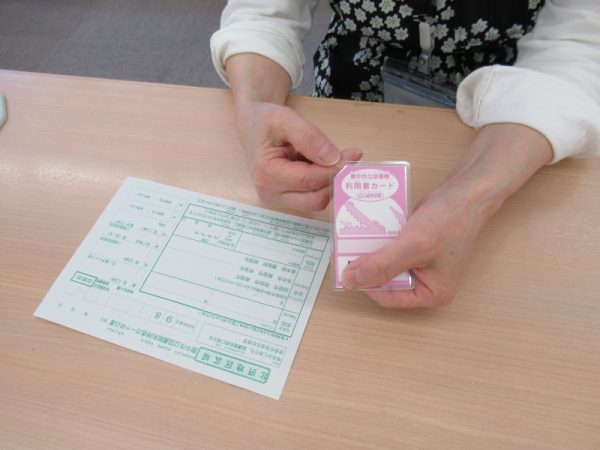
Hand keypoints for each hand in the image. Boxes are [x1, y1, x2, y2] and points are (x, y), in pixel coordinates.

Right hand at [236, 100, 361, 210]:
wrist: (253, 125)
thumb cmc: (266, 121)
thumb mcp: (286, 119)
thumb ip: (309, 138)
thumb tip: (333, 159)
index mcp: (267, 173)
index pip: (309, 180)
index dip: (335, 169)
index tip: (354, 154)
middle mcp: (270, 193)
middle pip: (315, 199)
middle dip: (335, 180)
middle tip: (350, 158)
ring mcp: (278, 199)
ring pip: (316, 202)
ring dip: (330, 183)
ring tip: (332, 159)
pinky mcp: (286, 199)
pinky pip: (312, 198)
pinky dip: (323, 184)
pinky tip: (322, 166)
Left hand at [342, 183, 480, 307]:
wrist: (465, 193)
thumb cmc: (449, 220)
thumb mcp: (412, 246)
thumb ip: (381, 266)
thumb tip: (350, 281)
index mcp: (432, 294)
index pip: (388, 297)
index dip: (365, 284)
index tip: (345, 267)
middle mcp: (426, 284)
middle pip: (384, 281)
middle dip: (366, 266)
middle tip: (345, 250)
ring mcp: (420, 267)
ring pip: (384, 265)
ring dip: (369, 252)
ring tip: (352, 238)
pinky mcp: (414, 250)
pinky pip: (390, 250)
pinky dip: (378, 241)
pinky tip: (366, 230)